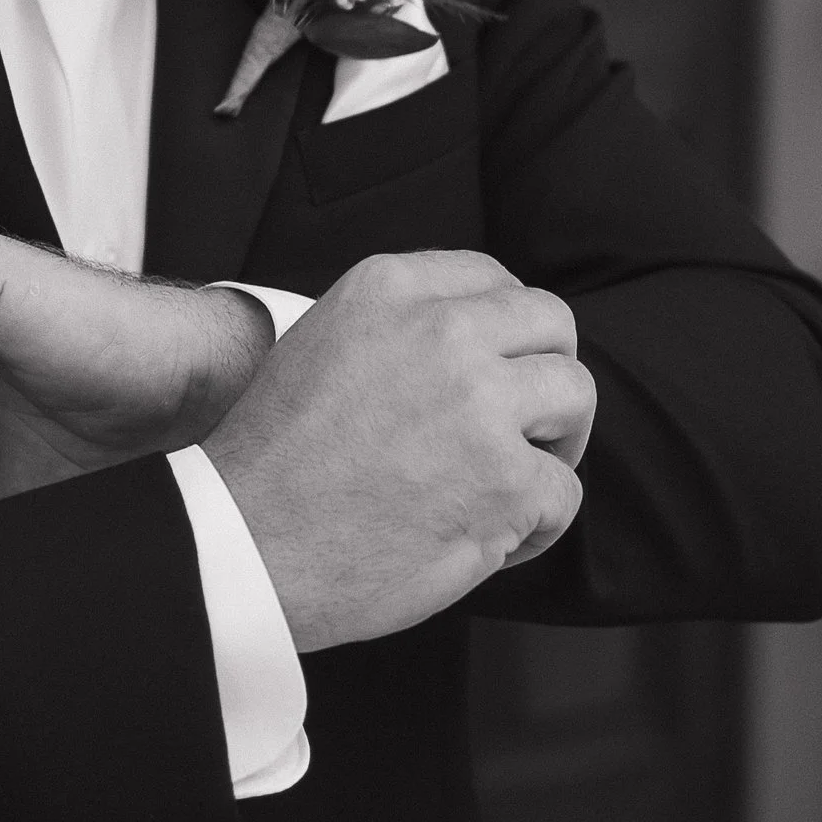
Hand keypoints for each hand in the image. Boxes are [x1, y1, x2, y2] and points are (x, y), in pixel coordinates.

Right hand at [203, 250, 593, 652]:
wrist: (246, 544)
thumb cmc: (273, 464)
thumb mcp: (322, 344)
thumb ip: (396, 327)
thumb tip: (470, 339)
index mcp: (389, 290)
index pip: (490, 277)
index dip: (506, 329)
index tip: (498, 366)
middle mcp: (441, 332)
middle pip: (551, 323)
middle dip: (545, 373)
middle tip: (526, 423)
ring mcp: (480, 405)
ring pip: (575, 396)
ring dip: (556, 442)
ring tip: (517, 480)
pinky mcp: (506, 480)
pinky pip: (564, 492)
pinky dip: (538, 524)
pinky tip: (492, 538)